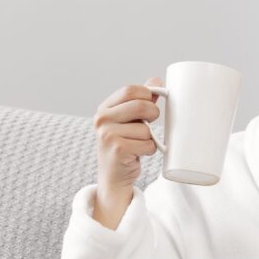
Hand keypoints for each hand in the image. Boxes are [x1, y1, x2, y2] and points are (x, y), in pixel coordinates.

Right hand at [93, 77, 163, 208]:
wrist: (113, 176)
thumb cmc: (124, 145)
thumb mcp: (129, 121)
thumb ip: (141, 101)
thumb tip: (156, 81)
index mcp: (104, 109)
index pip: (130, 90)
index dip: (147, 95)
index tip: (151, 103)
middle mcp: (101, 120)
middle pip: (140, 106)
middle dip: (153, 114)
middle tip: (152, 123)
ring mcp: (107, 135)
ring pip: (145, 129)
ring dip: (149, 138)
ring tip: (139, 144)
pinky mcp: (117, 150)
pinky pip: (147, 144)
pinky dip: (149, 150)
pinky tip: (138, 154)